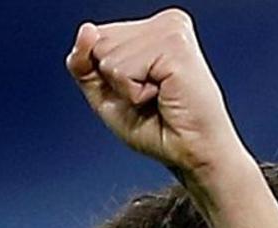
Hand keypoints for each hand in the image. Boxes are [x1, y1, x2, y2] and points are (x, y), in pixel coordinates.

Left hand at [65, 9, 247, 178]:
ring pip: (108, 55)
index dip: (106, 75)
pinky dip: (134, 93)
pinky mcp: (174, 46)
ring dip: (126, 89)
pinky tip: (163, 96)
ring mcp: (171, 30)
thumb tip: (87, 29)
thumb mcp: (106, 95)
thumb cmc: (160, 129)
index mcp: (154, 29)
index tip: (141, 92)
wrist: (193, 154)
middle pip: (99, 42)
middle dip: (115, 81)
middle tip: (151, 97)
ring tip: (158, 97)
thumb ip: (84, 62)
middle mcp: (165, 23)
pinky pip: (122, 69)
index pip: (96, 37)